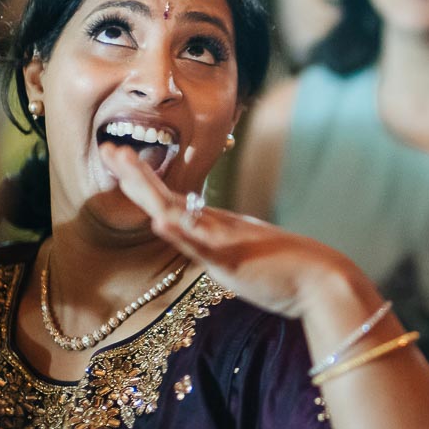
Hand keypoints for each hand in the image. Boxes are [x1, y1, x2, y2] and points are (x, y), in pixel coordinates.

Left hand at [101, 142, 371, 320]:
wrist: (322, 281)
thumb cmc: (286, 272)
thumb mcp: (242, 256)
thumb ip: (218, 247)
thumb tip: (197, 238)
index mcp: (217, 226)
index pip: (171, 200)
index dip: (142, 180)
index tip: (118, 159)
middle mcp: (217, 226)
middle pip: (167, 197)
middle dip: (134, 174)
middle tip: (106, 148)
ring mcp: (225, 240)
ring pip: (178, 212)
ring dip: (147, 189)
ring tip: (122, 165)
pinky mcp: (235, 259)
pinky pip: (204, 245)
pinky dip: (181, 231)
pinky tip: (159, 220)